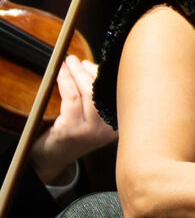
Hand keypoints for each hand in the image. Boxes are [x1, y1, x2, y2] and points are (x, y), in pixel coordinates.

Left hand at [33, 56, 113, 185]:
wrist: (52, 158)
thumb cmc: (70, 133)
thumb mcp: (90, 118)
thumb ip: (96, 97)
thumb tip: (91, 67)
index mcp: (119, 124)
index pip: (117, 93)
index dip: (106, 74)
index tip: (94, 63)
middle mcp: (110, 129)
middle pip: (103, 91)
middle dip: (89, 71)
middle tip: (77, 60)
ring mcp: (93, 131)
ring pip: (88, 93)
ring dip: (76, 73)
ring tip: (68, 62)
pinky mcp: (74, 130)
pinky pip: (72, 98)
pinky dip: (66, 81)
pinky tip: (61, 73)